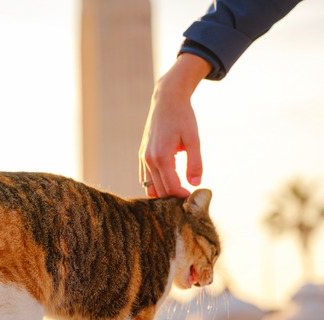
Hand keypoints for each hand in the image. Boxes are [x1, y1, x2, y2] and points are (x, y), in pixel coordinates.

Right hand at [139, 54, 210, 197]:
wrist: (166, 100)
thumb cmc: (183, 118)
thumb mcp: (194, 140)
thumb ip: (195, 163)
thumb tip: (196, 183)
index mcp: (161, 157)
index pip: (171, 187)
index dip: (183, 195)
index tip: (195, 197)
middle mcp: (149, 160)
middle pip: (160, 190)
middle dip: (174, 197)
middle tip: (189, 198)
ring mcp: (143, 158)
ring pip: (151, 187)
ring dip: (164, 192)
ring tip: (179, 192)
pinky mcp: (142, 155)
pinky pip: (146, 178)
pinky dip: (155, 185)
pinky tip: (168, 184)